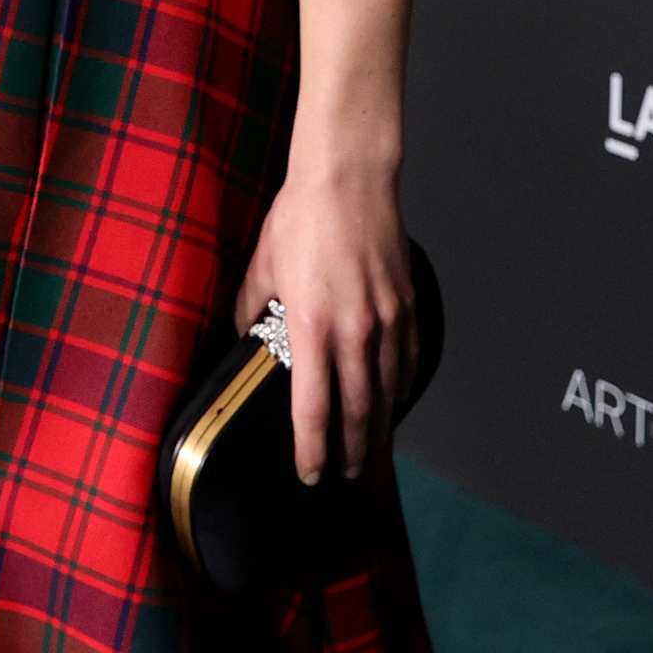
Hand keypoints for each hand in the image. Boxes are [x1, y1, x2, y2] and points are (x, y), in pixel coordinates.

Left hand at [240, 162, 422, 483]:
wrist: (349, 178)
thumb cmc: (301, 217)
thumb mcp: (262, 266)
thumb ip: (251, 309)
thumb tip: (244, 335)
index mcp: (311, 327)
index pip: (313, 409)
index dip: (311, 449)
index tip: (309, 473)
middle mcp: (355, 332)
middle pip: (357, 411)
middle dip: (352, 450)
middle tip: (347, 473)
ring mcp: (387, 320)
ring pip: (388, 391)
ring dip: (379, 426)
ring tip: (370, 447)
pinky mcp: (407, 304)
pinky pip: (409, 359)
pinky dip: (403, 387)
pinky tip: (396, 399)